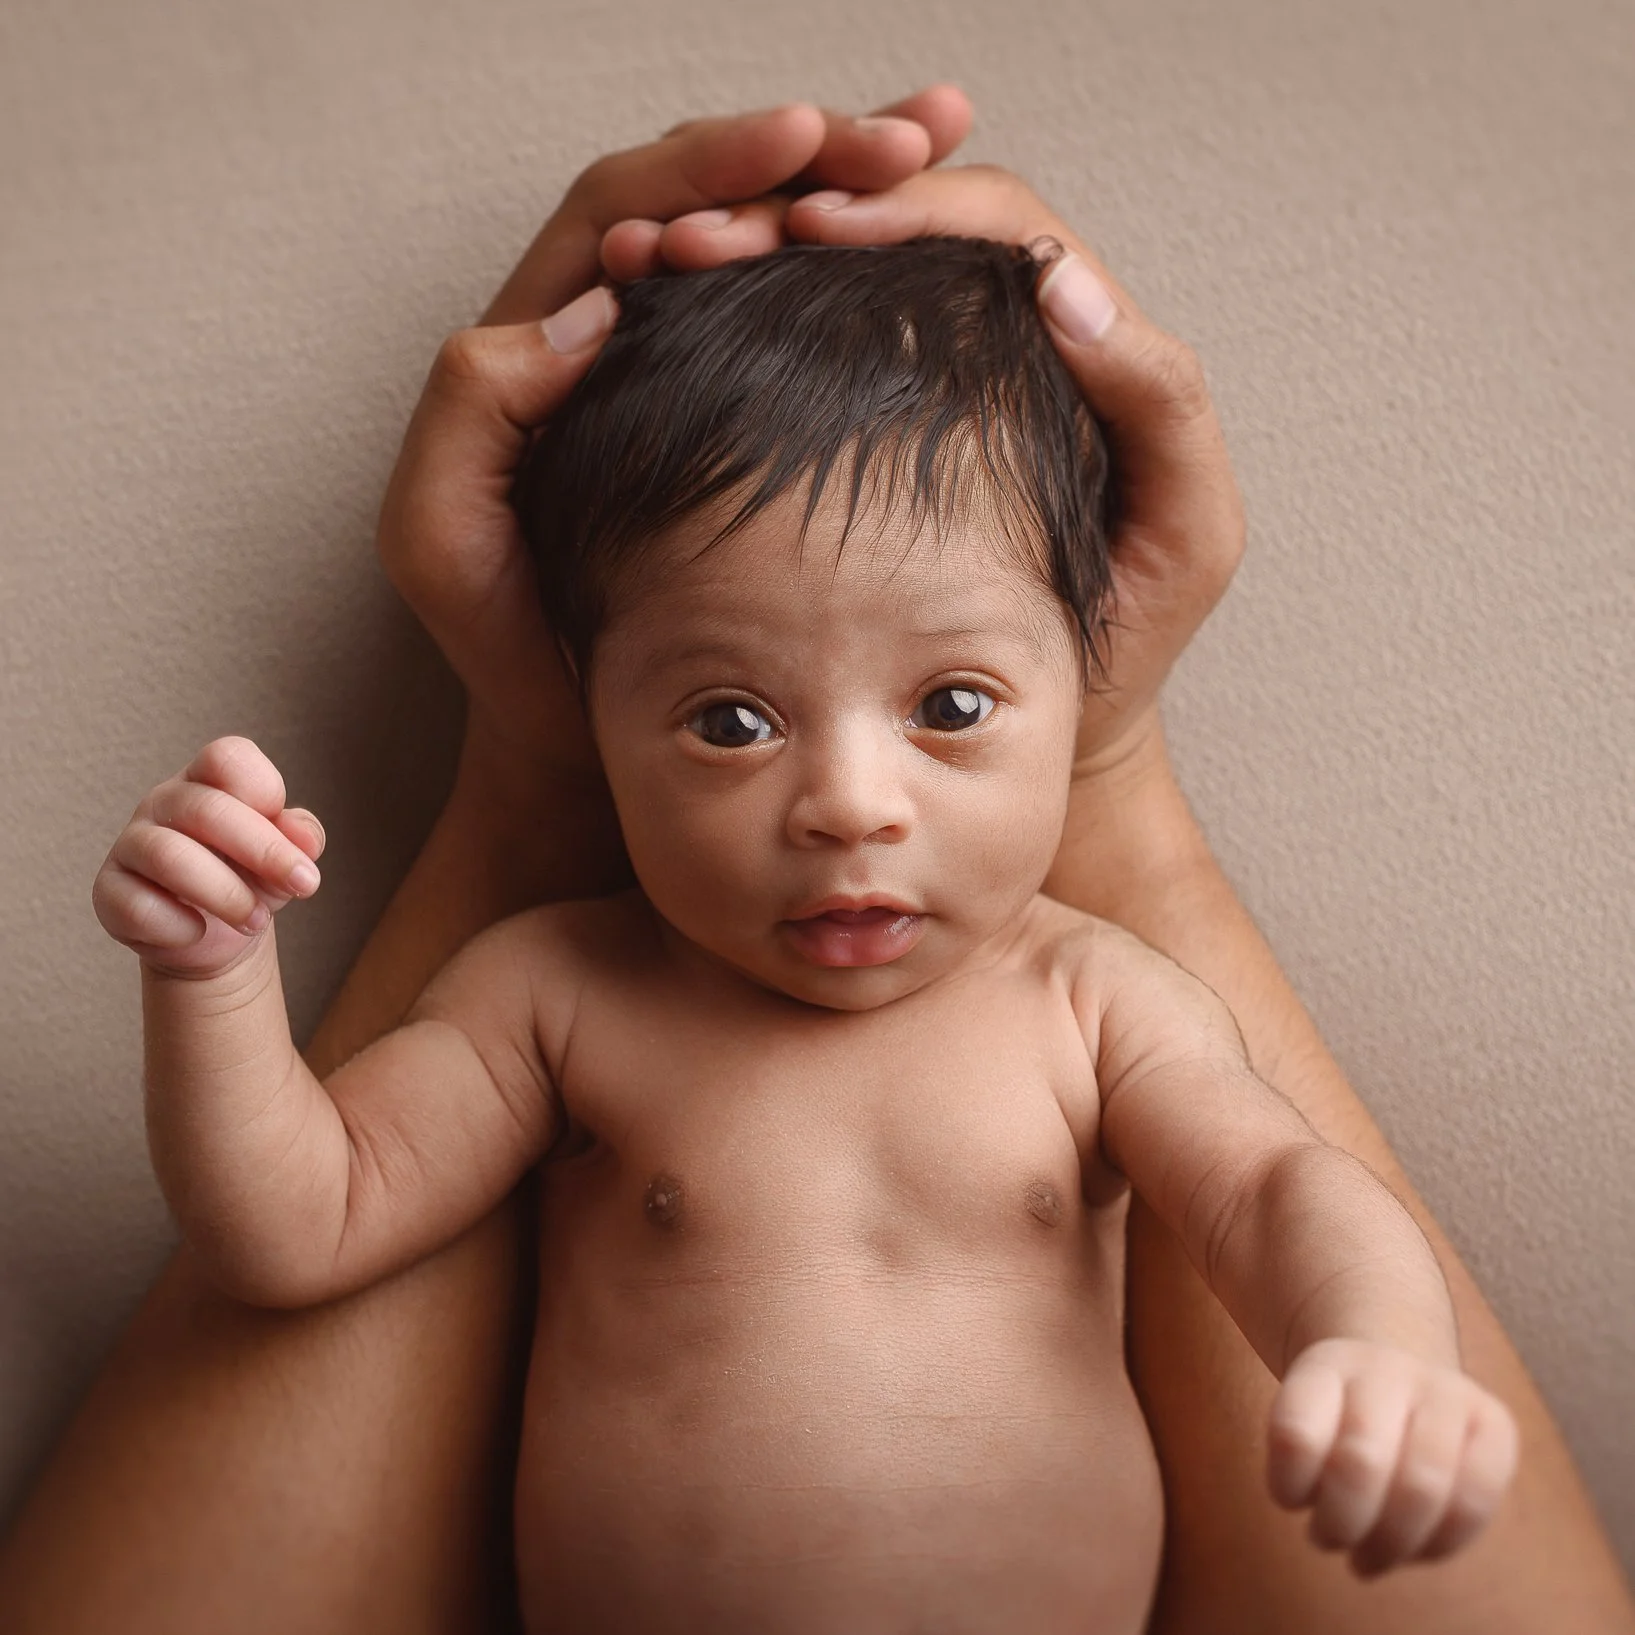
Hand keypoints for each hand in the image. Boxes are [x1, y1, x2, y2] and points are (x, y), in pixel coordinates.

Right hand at [92, 737, 325, 977]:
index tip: (297, 838)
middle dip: (265, 852)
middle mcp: (164, 803)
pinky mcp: (109, 892)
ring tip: (257, 921)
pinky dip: (182, 927)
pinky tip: (198, 931)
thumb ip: (301, 836)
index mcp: (208, 781)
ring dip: (227, 895)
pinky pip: (141, 907)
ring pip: (170, 856)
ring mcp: (130, 844)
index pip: (227, 757)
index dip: (267, 791)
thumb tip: (305, 839)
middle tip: (304, 886)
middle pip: (206, 809)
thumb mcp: (287, 856)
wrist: (217, 936)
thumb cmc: (252, 878)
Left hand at [375, 87, 972, 814]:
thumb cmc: (512, 652)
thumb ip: (470, 413)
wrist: (584, 738)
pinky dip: (878, 280)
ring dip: (861, 192)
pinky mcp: (761, 437)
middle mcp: (627, 342)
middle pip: (719, 203)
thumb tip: (596, 306)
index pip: (629, 204)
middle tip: (915, 133)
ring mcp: (700, 385)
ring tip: (946, 147)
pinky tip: (947, 257)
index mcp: (546, 344)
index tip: (804, 141)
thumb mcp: (442, 538)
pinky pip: (816, 332)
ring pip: (778, 254)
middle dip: (813, 152)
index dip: (713, 164)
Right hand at [639, 162, 1245, 778]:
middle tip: (717, 236)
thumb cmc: (1125, 649)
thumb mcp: (1185, 531)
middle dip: (805, 208)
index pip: (996, 226)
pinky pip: (799, 355)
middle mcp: (995, 352)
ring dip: (756, 253)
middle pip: (901, 228)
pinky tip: (678, 325)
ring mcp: (923, 398)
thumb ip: (1161, 403)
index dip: (913, 206)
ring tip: (678, 263)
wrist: (1057, 740)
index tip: (823, 227)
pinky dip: (738, 325)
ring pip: (838, 282)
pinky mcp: (861, 451)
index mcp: (1076, 347)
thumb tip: (1062, 283)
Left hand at [1268, 1336, 1519, 1576]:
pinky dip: (1441, 1544)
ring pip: (1423, 1486)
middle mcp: (1387, 1368)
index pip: (1295, 1433)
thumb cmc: (1334, 1417)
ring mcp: (1446, 1390)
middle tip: (1327, 1542)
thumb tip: (1322, 1519)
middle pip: (1361, 1463)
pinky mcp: (1496, 1422)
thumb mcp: (1300, 1420)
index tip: (1290, 1499)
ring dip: (1389, 1543)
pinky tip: (1414, 1552)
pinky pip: (1476, 1500)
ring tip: (1364, 1560)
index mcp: (1326, 1365)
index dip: (1288, 1487)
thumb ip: (1299, 1459)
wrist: (1395, 1369)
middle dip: (1342, 1524)